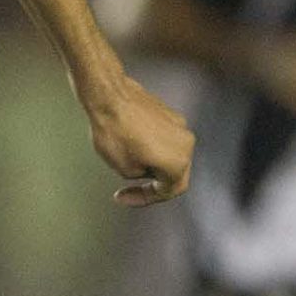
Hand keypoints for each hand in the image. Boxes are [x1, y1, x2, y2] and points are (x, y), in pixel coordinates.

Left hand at [81, 72, 193, 207]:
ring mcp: (180, 126)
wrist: (109, 97)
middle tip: (130, 187)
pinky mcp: (171, 113)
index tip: (124, 197)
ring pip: (170, 155)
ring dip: (152, 164)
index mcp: (178, 163)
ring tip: (127, 162)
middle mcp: (186, 144)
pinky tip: (131, 144)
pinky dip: (151, 147)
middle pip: (174, 174)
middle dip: (151, 182)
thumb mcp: (125, 170)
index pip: (168, 191)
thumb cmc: (115, 134)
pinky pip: (165, 138)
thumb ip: (144, 176)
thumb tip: (148, 168)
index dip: (145, 198)